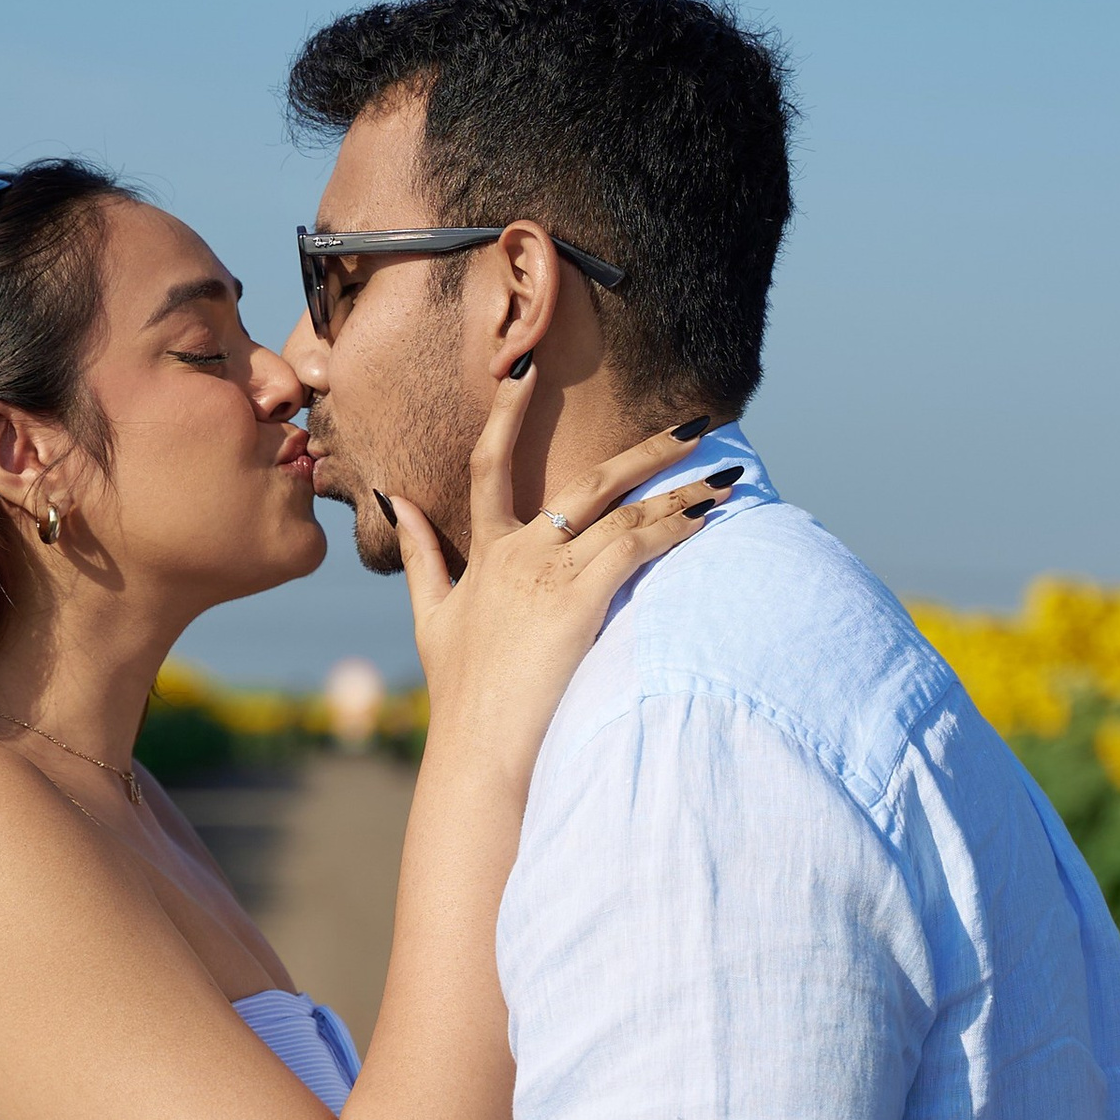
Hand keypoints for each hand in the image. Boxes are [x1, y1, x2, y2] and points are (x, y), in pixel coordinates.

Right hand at [398, 382, 734, 777]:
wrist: (477, 750)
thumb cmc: (460, 694)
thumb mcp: (430, 615)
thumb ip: (420, 552)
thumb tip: (395, 497)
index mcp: (485, 550)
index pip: (489, 462)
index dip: (507, 412)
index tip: (526, 368)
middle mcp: (519, 550)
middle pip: (588, 478)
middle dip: (647, 449)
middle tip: (694, 421)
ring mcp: (548, 572)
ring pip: (623, 512)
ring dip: (681, 491)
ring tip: (725, 475)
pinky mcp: (578, 600)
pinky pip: (636, 547)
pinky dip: (675, 527)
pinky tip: (707, 516)